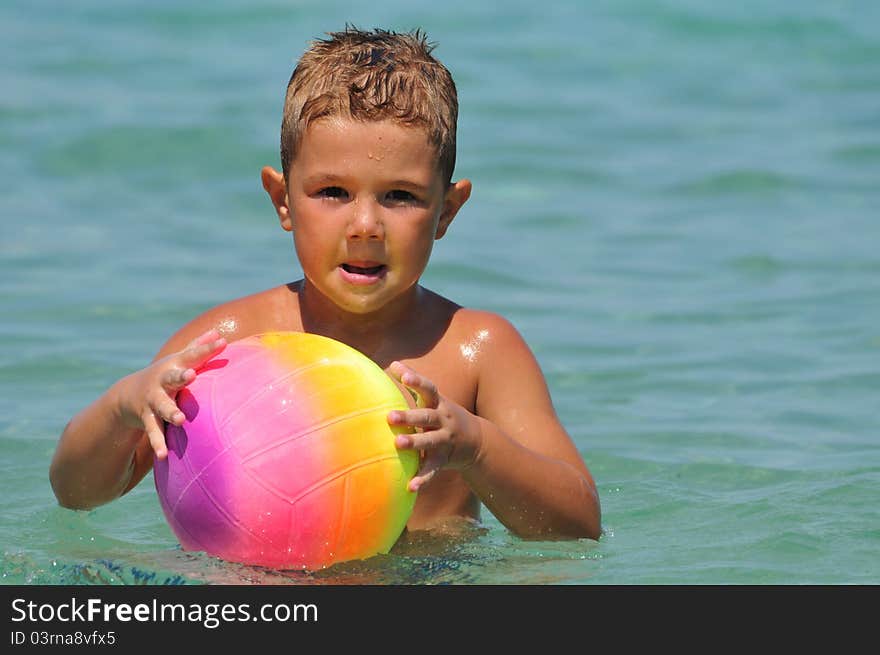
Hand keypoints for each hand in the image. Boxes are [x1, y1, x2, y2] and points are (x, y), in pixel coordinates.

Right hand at [118, 329, 225, 459]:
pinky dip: (158, 443)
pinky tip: (164, 455)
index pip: (193, 355)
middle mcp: (162, 382)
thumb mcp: (178, 360)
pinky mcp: (147, 419)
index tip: (222, 343)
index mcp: (174, 366)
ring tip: (180, 420)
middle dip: (181, 376)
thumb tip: (218, 332)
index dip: (207, 349)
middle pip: (172, 378)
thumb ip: (198, 347)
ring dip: (171, 412)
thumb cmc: (165, 375)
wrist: (127, 395)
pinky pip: (154, 432)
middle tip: (191, 376)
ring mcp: (153, 401)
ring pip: (162, 407)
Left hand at [386, 361, 482, 491]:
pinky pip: (433, 470)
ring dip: (415, 443)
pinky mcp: (443, 460)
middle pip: (427, 416)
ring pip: (430, 441)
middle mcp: (443, 420)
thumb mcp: (434, 397)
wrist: (477, 440)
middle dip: (409, 417)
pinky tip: (410, 486)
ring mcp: (445, 440)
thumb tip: (392, 363)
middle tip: (390, 416)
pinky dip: (423, 479)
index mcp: (439, 404)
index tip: (403, 376)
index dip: (417, 382)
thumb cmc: (444, 414)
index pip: (429, 389)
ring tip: (397, 444)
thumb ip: (414, 382)